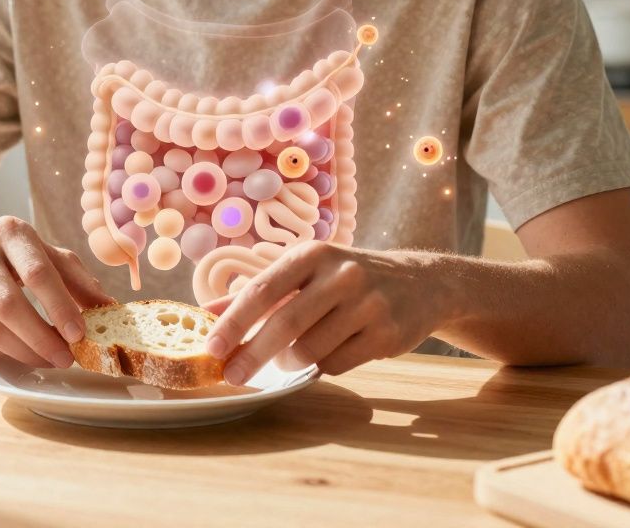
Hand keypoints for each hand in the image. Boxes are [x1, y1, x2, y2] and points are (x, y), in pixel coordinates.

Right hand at [0, 216, 114, 367]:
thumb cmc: (13, 255)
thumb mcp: (47, 255)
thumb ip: (78, 280)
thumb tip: (111, 309)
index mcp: (11, 232)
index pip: (38, 273)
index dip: (60, 306)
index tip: (79, 334)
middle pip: (9, 305)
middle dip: (41, 338)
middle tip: (66, 358)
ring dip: (23, 351)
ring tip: (49, 359)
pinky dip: (3, 352)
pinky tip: (23, 353)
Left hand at [202, 242, 457, 385]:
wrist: (421, 283)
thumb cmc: (348, 278)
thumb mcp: (306, 272)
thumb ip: (260, 291)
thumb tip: (208, 311)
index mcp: (313, 254)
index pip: (263, 289)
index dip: (234, 321)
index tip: (211, 347)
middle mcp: (342, 274)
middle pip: (285, 323)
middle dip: (252, 354)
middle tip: (231, 375)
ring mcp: (368, 304)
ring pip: (311, 350)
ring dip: (291, 361)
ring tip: (291, 356)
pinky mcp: (387, 333)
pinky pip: (338, 364)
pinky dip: (324, 365)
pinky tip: (331, 350)